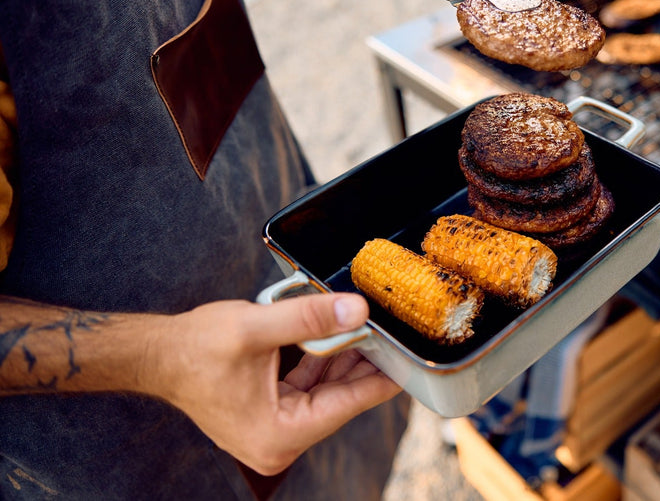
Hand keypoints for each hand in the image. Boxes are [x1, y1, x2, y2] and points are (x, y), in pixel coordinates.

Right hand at [153, 293, 400, 474]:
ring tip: (371, 328)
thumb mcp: (258, 327)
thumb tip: (357, 310)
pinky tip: (340, 336)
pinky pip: (308, 388)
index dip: (381, 378)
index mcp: (279, 435)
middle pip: (339, 399)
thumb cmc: (195, 349)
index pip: (347, 404)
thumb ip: (310, 319)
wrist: (155, 355)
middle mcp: (278, 443)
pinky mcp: (268, 415)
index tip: (410, 358)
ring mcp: (273, 431)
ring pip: (325, 391)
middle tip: (392, 332)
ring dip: (343, 359)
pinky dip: (322, 363)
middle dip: (363, 363)